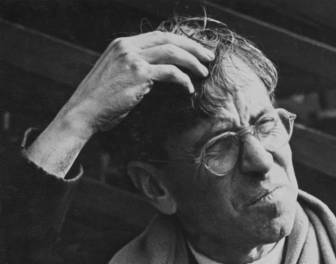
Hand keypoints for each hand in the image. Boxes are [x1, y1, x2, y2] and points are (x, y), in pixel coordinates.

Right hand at [59, 31, 214, 136]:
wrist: (83, 112)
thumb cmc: (99, 102)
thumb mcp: (115, 77)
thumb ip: (133, 70)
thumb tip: (154, 76)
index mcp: (122, 44)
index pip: (158, 36)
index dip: (179, 42)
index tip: (194, 50)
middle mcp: (127, 47)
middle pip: (168, 38)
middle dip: (192, 46)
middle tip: (208, 56)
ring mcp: (133, 59)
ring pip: (172, 52)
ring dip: (192, 61)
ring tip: (204, 71)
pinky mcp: (138, 75)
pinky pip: (169, 73)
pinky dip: (183, 79)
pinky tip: (189, 88)